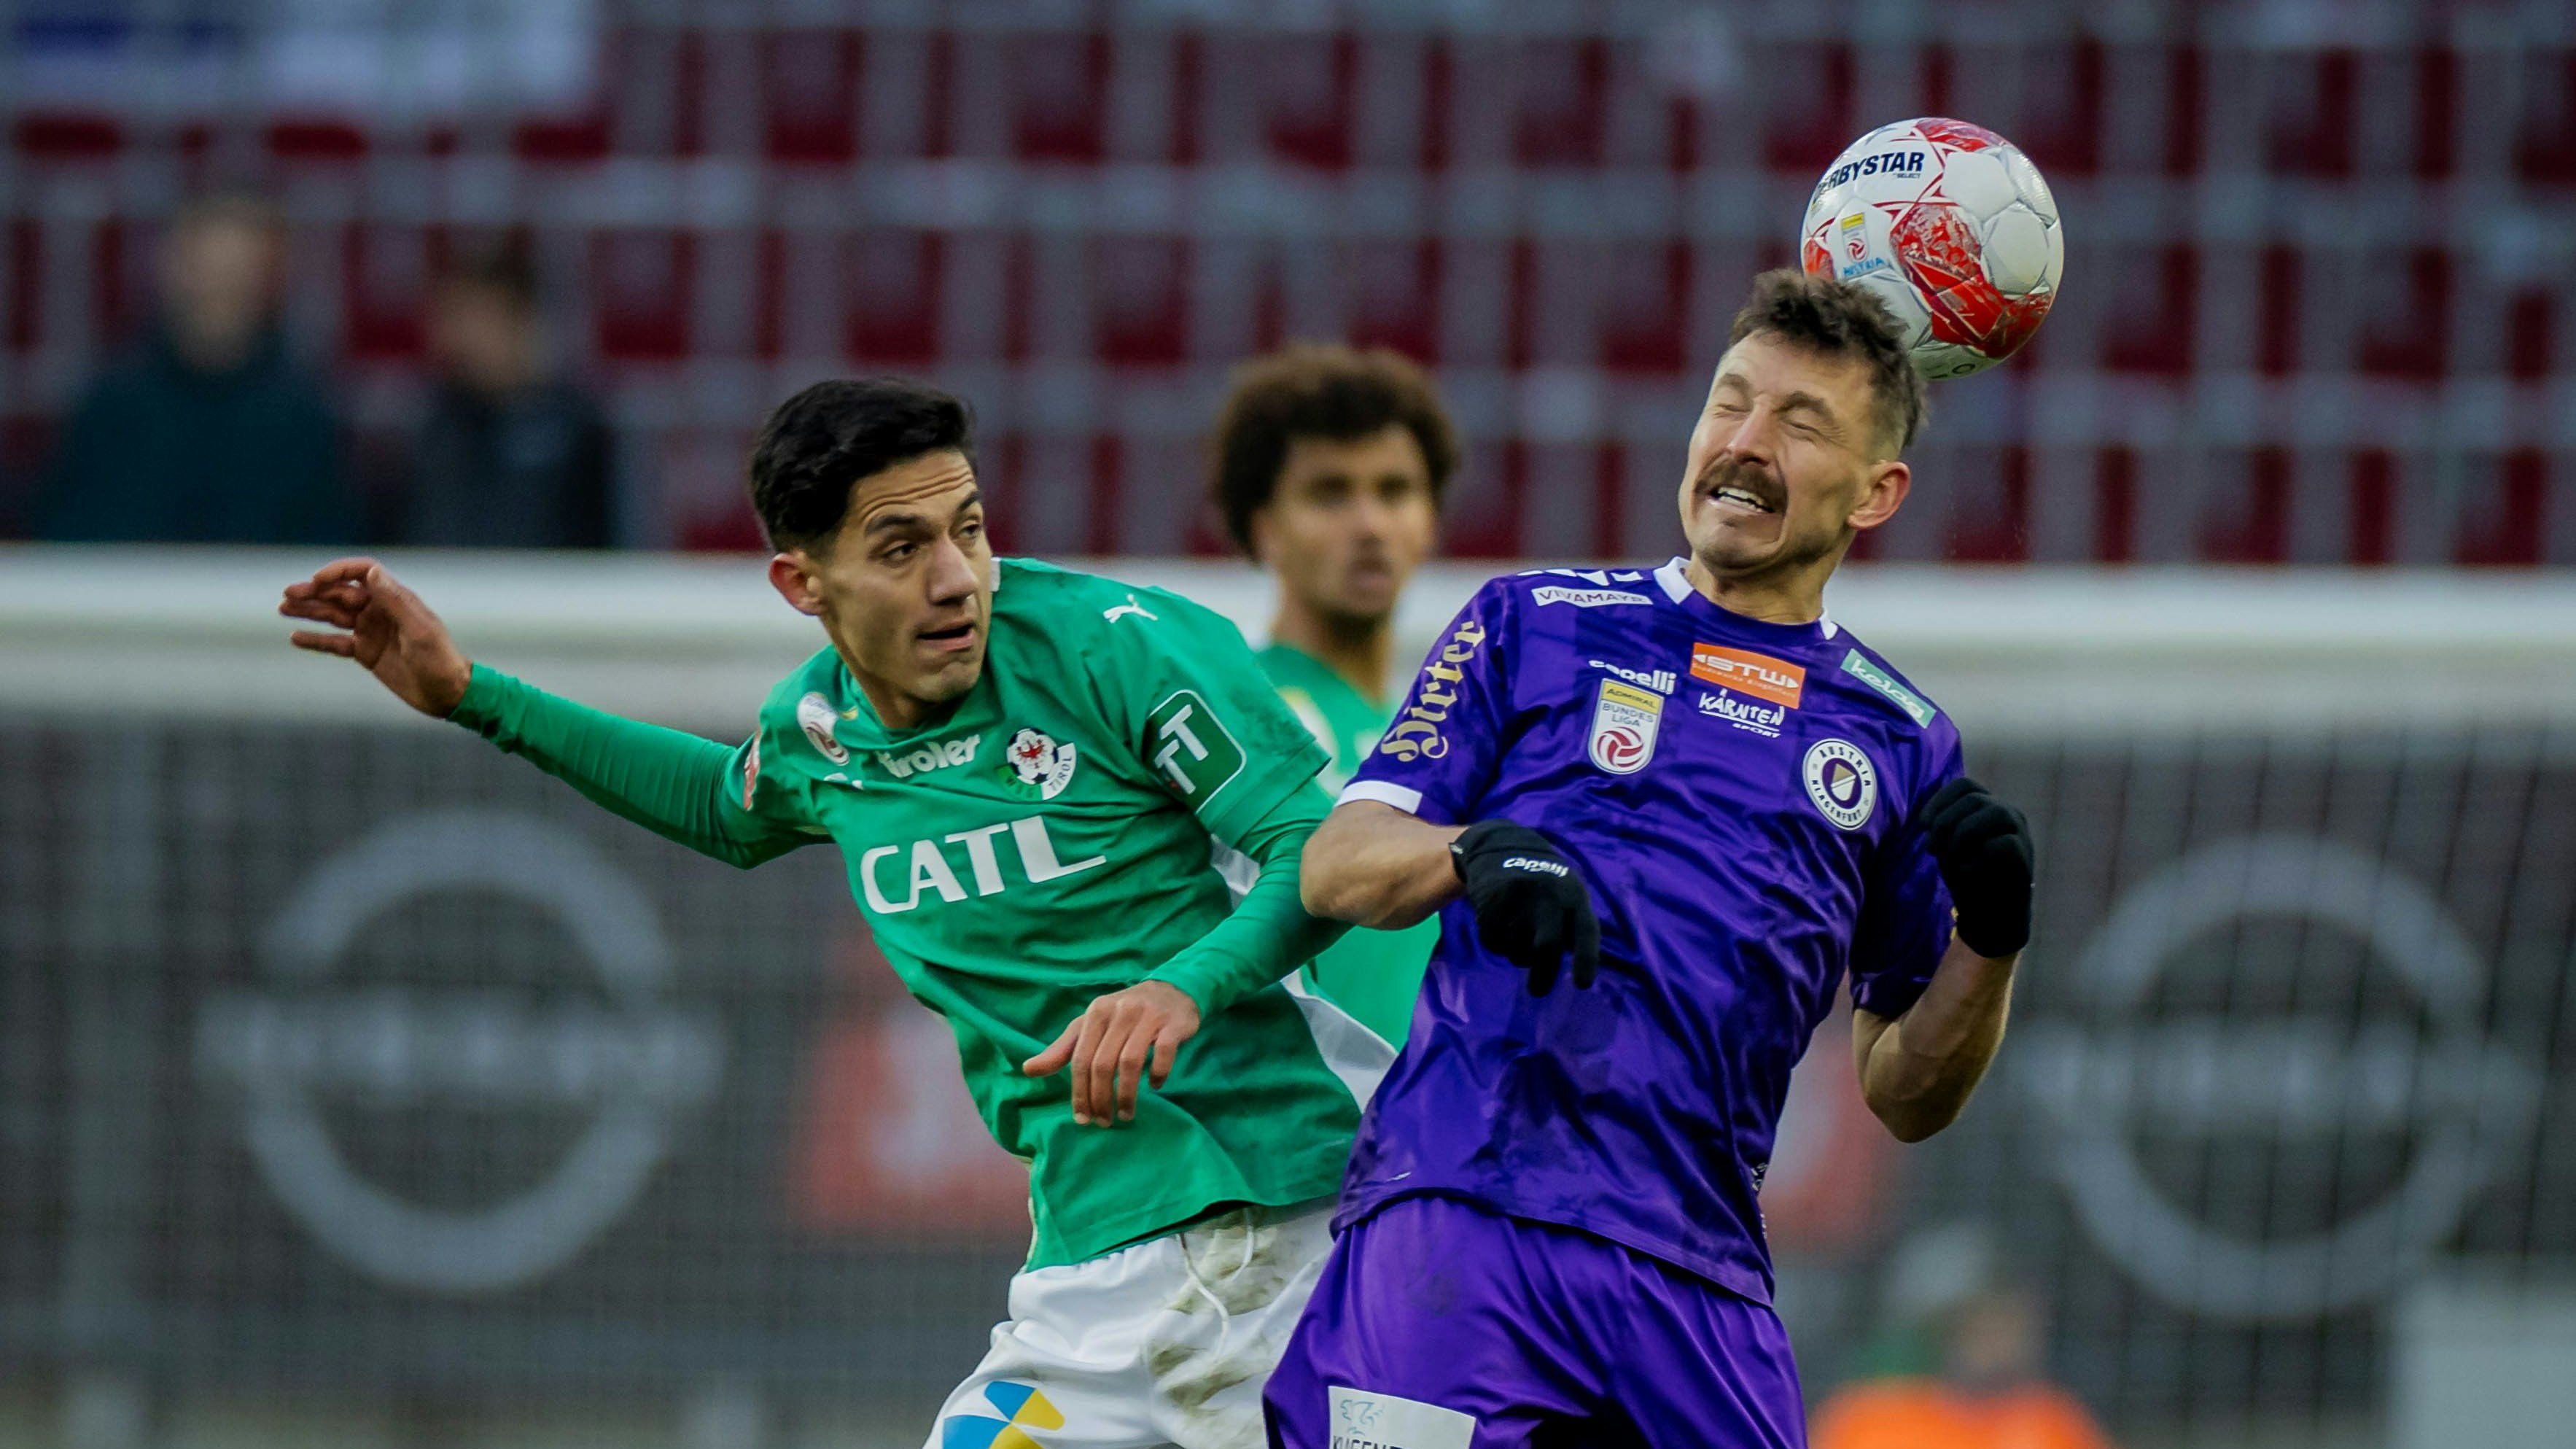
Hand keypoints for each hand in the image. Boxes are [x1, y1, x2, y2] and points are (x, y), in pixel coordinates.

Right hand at [279, 558, 473, 717]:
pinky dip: (316, 640)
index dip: (339, 572)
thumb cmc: (440, 660)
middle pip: (341, 594)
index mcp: (396, 599)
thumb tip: (372, 573)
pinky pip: (336, 643)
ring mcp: (372, 631)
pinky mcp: (366, 653)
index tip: (317, 579)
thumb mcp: (419, 630)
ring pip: (334, 616)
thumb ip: (395, 601)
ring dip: (309, 611)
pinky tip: (296, 637)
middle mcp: (380, 611)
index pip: (363, 573)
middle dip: (314, 592)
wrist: (448, 693)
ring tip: (282, 608)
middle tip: (287, 595)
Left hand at [1021, 980, 1202, 1125]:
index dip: (1079, 1092)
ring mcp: (1148, 1016)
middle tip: (1104, 1122)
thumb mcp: (1090, 1026)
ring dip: (1126, 1094)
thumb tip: (1027, 1070)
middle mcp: (1120, 1012)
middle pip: (1103, 1064)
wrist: (1171, 990)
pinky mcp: (1173, 1023)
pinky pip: (1163, 1052)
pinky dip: (1158, 1072)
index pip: (1081, 1059)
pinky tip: (1156, 1085)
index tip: (1082, 1119)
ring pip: (1131, 1061)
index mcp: (1096, 1013)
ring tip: (1125, 1114)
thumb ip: (1062, 1049)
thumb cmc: (1124, 1014)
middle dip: (1101, 1098)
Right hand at [1450, 819, 1600, 994]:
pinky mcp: (1490, 906)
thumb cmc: (1544, 883)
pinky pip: (1495, 944)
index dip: (1586, 959)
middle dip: (1543, 975)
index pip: (1585, 931)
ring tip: (1518, 934)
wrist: (1500, 849)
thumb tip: (1574, 966)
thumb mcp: (1568, 895)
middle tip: (1537, 992)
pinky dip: (1497, 944)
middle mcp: (1547, 899)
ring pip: (1518, 950)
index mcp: (1573, 896)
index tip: (1582, 985)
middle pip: (1546, 947)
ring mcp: (1517, 902)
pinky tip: (1500, 923)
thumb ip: (1573, 926)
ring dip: (1518, 954)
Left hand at [1922, 776, 2034, 958]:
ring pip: (1995, 812)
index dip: (1940, 799)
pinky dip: (1981, 856)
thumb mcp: (1948, 847)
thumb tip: (1928, 821)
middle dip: (1945, 821)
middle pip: (1974, 797)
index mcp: (1986, 808)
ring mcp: (2020, 834)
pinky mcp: (2025, 857)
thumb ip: (1942, 828)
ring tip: (1953, 856)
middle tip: (1932, 849)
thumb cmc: (1968, 878)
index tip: (1922, 825)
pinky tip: (1971, 871)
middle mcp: (2006, 814)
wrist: (1989, 917)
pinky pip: (2004, 843)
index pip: (1965, 785)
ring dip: (1964, 833)